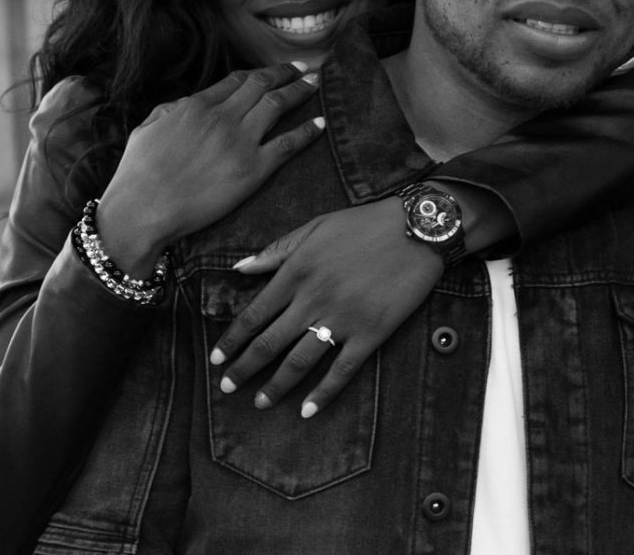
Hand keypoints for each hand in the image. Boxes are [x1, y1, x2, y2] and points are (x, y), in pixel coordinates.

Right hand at [95, 62, 324, 275]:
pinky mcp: (253, 170)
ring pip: (278, 105)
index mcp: (195, 106)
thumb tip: (186, 104)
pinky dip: (308, 130)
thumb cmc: (136, 174)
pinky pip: (288, 144)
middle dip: (285, 73)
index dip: (257, 73)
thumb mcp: (145, 129)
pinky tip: (321, 122)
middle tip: (302, 67)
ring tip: (316, 82)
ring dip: (301, 91)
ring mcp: (240, 142)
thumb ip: (169, 111)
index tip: (270, 71)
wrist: (144, 209)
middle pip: (262, 86)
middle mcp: (222, 117)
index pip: (235, 81)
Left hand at [209, 198, 444, 417]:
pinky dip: (323, 393)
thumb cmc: (364, 224)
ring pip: (299, 361)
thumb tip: (239, 268)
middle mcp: (313, 299)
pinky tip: (307, 410)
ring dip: (276, 386)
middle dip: (244, 369)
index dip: (232, 341)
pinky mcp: (371, 333)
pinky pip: (342, 370)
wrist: (417, 228)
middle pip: (269, 343)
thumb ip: (276, 250)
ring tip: (259, 403)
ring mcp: (342, 319)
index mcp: (296, 271)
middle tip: (226, 388)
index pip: (253, 314)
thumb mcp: (315, 227)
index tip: (216, 360)